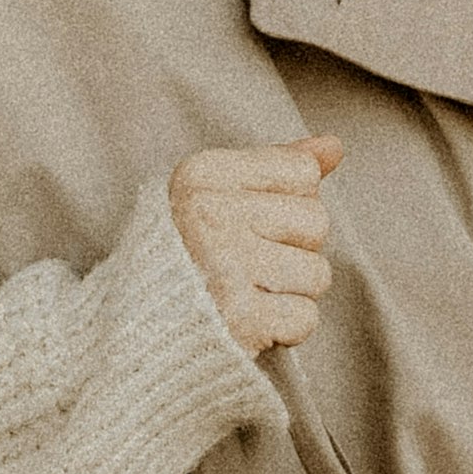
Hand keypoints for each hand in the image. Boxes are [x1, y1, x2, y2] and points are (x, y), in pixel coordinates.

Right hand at [170, 130, 338, 358]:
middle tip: (248, 262)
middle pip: (316, 221)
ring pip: (318, 273)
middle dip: (294, 248)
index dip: (288, 201)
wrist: (138, 326)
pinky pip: (306, 318)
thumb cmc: (190, 252)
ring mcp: (226, 267)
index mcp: (205, 175)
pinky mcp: (241, 318)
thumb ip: (278, 165)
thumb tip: (334, 146)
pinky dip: (285, 327)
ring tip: (248, 291)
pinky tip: (252, 319)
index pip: (303, 172)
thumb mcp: (219, 193)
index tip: (249, 220)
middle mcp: (212, 215)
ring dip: (292, 291)